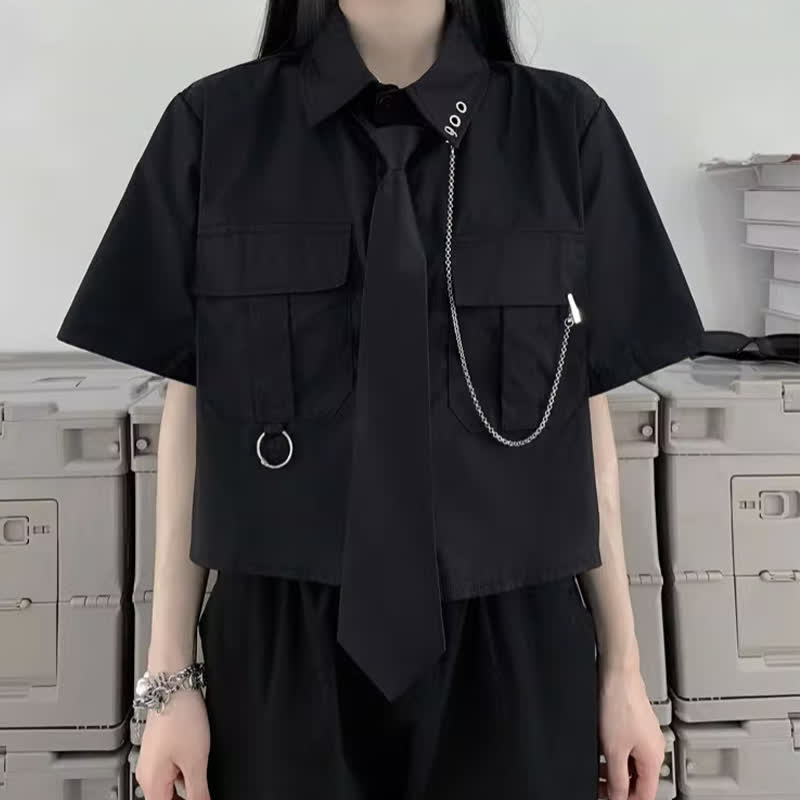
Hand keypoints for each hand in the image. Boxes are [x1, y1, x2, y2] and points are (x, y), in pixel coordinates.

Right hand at [135, 688, 211, 799]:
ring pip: (169, 785)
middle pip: (166, 799)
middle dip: (186, 796)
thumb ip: (198, 792)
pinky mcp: (158, 748)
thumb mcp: (196, 760)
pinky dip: (183, 770)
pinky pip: (170, 770)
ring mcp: (151, 760)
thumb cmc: (181, 717)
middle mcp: (146, 774)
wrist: (173, 686)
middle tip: (203, 786)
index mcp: (151, 783)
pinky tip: (196, 759)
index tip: (200, 797)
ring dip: (185, 785)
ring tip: (200, 768)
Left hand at [597, 664, 664, 799]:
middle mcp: (653, 747)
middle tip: (600, 788)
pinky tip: (601, 752)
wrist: (617, 673)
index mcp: (654, 758)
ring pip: (632, 763)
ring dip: (615, 771)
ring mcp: (644, 734)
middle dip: (619, 787)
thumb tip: (618, 797)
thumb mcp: (614, 749)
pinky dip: (616, 755)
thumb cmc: (619, 703)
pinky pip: (627, 748)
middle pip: (639, 779)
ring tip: (597, 772)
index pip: (645, 794)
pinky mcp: (634, 722)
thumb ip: (617, 778)